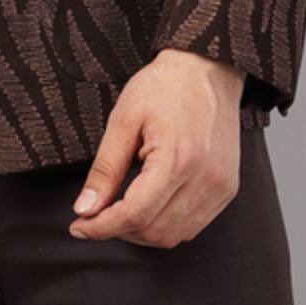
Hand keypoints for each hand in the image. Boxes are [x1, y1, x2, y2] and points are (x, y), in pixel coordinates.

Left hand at [68, 49, 244, 248]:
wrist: (206, 68)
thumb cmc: (164, 86)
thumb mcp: (124, 119)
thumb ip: (105, 169)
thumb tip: (85, 209)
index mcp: (178, 159)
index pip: (135, 214)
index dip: (103, 227)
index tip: (78, 227)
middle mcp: (205, 179)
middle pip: (154, 232)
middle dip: (119, 230)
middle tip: (95, 215)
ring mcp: (220, 187)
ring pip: (174, 236)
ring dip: (142, 232)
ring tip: (119, 210)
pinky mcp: (227, 189)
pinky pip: (192, 226)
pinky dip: (165, 225)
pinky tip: (148, 206)